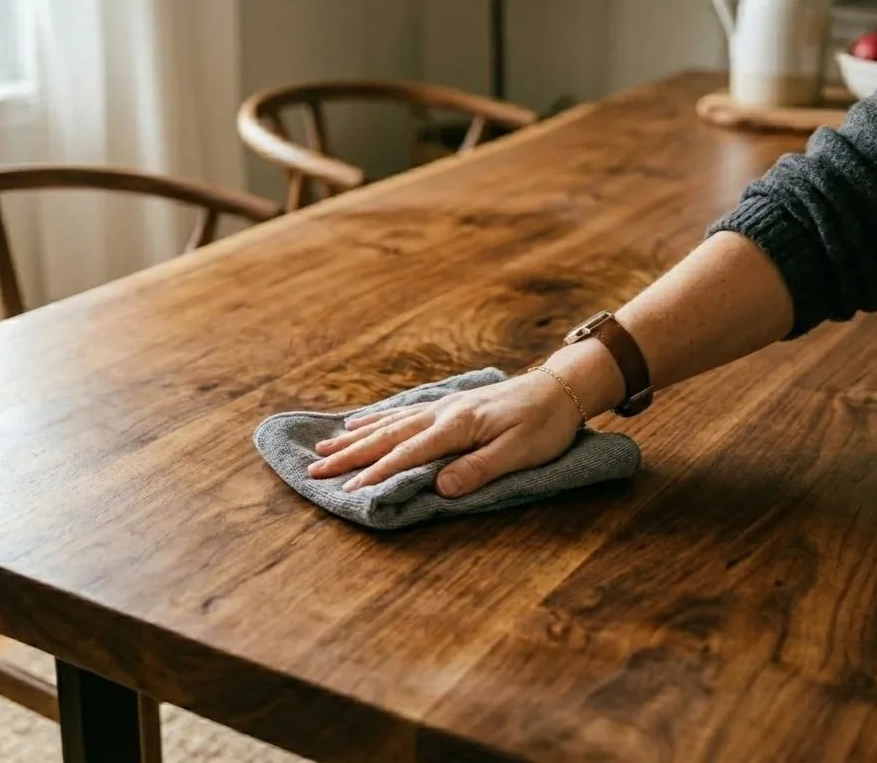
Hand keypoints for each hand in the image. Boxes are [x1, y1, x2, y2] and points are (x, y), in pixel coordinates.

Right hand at [306, 369, 585, 497]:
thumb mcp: (520, 452)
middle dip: (351, 455)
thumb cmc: (544, 424)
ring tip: (325, 448)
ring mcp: (443, 406)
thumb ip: (479, 469)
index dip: (378, 472)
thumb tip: (441, 488)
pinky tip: (358, 423)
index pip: (409, 453)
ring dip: (356, 438)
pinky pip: (402, 412)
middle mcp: (443, 413)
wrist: (560, 387)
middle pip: (388, 436)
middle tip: (315, 469)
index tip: (349, 488)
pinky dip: (376, 419)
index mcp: (458, 425)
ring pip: (389, 423)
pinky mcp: (448, 405)